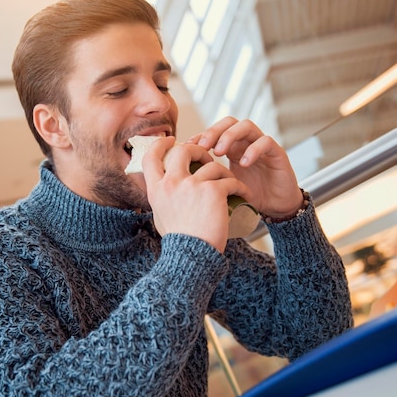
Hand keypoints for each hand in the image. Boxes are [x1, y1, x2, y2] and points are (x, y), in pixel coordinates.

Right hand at [142, 136, 251, 251]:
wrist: (192, 257)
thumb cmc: (179, 242)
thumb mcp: (161, 217)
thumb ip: (162, 199)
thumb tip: (161, 189)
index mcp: (156, 189)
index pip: (152, 157)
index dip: (160, 144)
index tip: (171, 140)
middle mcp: (172, 183)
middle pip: (183, 150)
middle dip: (197, 149)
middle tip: (207, 156)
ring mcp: (192, 185)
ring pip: (212, 165)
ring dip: (224, 173)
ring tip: (230, 184)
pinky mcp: (213, 191)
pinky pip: (230, 181)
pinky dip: (240, 187)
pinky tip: (245, 196)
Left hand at [187, 117, 302, 218]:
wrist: (276, 208)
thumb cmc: (249, 197)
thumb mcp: (225, 187)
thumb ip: (209, 178)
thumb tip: (182, 178)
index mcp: (233, 148)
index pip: (216, 131)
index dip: (201, 135)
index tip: (188, 146)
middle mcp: (247, 142)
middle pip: (229, 122)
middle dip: (214, 131)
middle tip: (203, 146)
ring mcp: (262, 145)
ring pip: (246, 126)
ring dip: (230, 136)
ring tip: (219, 152)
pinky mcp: (277, 153)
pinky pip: (265, 141)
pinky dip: (253, 150)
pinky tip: (243, 163)